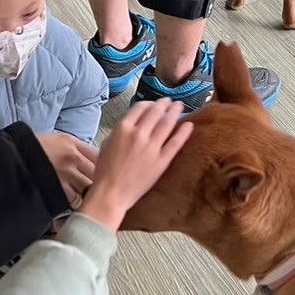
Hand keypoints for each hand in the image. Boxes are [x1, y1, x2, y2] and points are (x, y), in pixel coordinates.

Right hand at [36, 132, 97, 205]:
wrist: (10, 160)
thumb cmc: (31, 151)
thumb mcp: (55, 141)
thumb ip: (75, 148)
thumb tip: (94, 159)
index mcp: (71, 142)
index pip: (99, 155)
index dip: (104, 166)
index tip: (104, 174)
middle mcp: (71, 156)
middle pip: (97, 172)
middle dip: (98, 182)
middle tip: (99, 189)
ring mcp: (65, 173)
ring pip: (88, 186)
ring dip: (87, 193)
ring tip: (86, 197)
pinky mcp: (58, 189)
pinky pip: (76, 199)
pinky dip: (75, 202)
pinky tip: (70, 201)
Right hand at [80, 101, 191, 231]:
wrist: (111, 193)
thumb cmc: (105, 171)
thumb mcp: (107, 144)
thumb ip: (121, 131)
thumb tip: (133, 124)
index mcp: (122, 129)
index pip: (140, 108)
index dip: (149, 103)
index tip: (154, 104)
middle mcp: (138, 134)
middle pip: (155, 112)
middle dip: (164, 104)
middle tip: (170, 101)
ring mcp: (151, 148)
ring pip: (167, 124)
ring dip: (175, 112)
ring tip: (180, 106)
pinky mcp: (161, 161)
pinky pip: (175, 143)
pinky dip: (183, 132)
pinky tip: (189, 125)